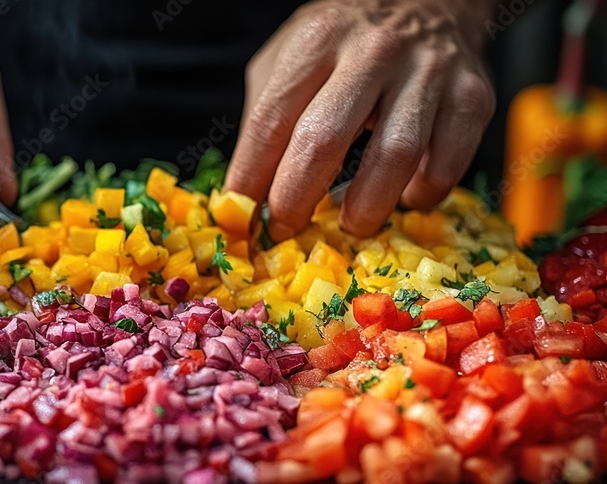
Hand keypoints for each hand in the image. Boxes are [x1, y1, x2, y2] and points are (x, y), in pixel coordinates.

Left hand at [225, 0, 495, 239]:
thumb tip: (245, 193)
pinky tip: (403, 195)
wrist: (428, 1)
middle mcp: (373, 51)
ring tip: (350, 223)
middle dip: (296, 199)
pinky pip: (446, 165)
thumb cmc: (345, 45)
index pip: (270, 119)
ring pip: (394, 157)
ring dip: (365, 207)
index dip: (251, 176)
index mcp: (318, 41)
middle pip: (324, 140)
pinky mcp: (472, 96)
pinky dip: (422, 194)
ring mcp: (428, 72)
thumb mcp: (291, 58)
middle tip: (286, 229)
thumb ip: (268, 116)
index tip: (242, 214)